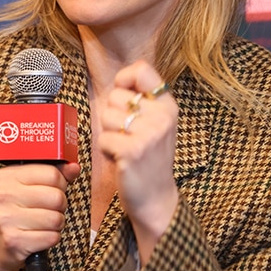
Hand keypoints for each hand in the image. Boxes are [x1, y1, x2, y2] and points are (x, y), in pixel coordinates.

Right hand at [0, 161, 80, 270]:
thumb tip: (74, 168)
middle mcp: (3, 195)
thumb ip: (54, 175)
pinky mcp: (13, 241)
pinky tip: (38, 236)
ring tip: (43, 223)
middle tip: (49, 209)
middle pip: (57, 197)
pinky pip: (52, 237)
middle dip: (60, 206)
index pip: (52, 173)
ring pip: (56, 219)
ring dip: (57, 224)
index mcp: (7, 176)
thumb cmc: (17, 212)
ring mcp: (6, 219)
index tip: (52, 190)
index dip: (60, 183)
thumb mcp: (29, 187)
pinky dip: (51, 238)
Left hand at [97, 61, 178, 261]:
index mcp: (168, 105)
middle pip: (116, 95)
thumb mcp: (156, 124)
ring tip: (125, 148)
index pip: (142, 70)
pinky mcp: (132, 151)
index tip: (124, 96)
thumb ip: (143, 101)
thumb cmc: (150, 160)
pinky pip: (103, 139)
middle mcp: (162, 116)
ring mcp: (148, 134)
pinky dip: (106, 151)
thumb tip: (120, 78)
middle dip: (113, 116)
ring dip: (109, 134)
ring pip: (106, 116)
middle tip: (128, 136)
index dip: (124, 79)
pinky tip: (121, 160)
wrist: (157, 199)